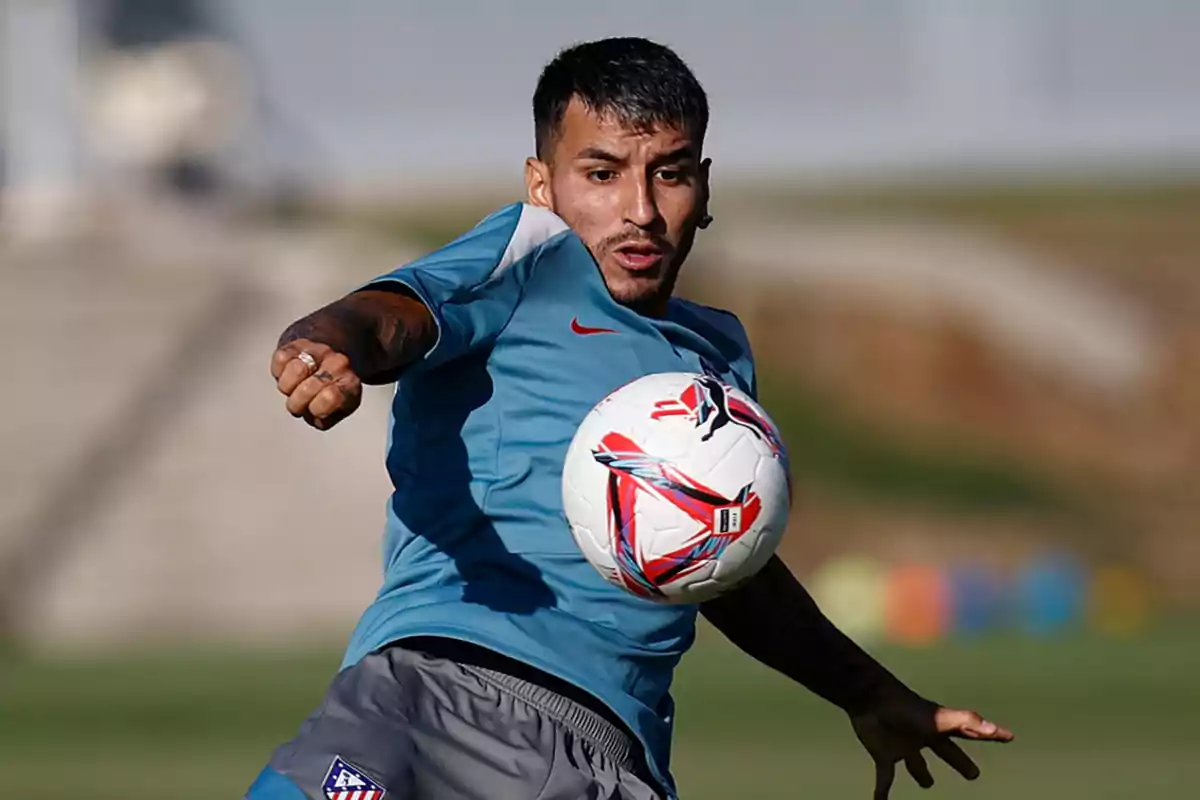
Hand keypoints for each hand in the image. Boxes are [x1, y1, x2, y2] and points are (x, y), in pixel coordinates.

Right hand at [271, 339, 362, 429]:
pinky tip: (290, 375)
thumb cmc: (329, 394)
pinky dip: (280, 372)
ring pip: (295, 370)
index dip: (316, 409)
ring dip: (288, 387)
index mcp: (350, 384)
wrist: (325, 363)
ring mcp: (318, 351)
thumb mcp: (335, 413)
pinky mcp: (296, 345)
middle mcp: (338, 364)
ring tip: (295, 389)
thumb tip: (313, 415)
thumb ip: (325, 419)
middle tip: (301, 403)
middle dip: (298, 403)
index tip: (316, 410)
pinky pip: (281, 359)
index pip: (330, 397)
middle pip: (307, 388)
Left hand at [852, 697, 1013, 798]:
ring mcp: (903, 746)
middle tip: (973, 774)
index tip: (1007, 736)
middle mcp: (923, 737)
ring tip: (927, 783)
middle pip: (946, 752)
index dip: (989, 734)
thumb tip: (997, 729)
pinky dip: (882, 792)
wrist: (869, 700)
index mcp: (940, 728)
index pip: (970, 733)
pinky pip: (885, 778)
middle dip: (960, 762)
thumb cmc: (906, 708)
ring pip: (915, 764)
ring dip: (920, 774)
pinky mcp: (883, 754)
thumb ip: (968, 723)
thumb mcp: (940, 718)